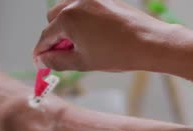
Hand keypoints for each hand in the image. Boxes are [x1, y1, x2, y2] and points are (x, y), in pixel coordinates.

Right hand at [33, 0, 169, 71]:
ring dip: (69, 28)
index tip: (40, 63)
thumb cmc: (120, 53)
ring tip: (83, 47)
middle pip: (54, 20)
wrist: (151, 43)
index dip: (41, 52)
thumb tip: (44, 59)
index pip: (45, 36)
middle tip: (64, 56)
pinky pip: (86, 9)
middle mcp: (77, 2)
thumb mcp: (84, 62)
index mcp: (68, 17)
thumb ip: (58, 61)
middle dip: (56, 38)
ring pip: (69, 12)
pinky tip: (96, 37)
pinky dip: (84, 21)